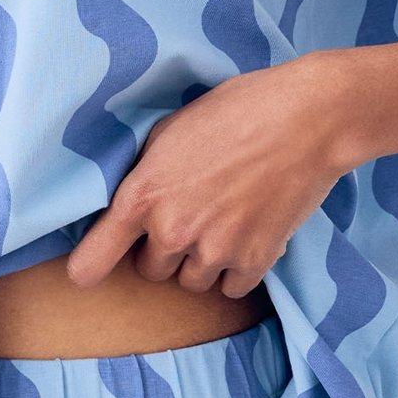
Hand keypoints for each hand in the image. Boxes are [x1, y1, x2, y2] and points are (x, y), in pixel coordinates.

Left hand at [66, 52, 361, 298]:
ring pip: (192, 282)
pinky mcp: (255, 261)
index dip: (89, 267)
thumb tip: (128, 197)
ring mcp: (215, 250)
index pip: (92, 261)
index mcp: (142, 196)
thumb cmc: (238, 109)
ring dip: (203, 261)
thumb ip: (144, 170)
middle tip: (191, 215)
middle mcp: (173, 231)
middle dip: (165, 249)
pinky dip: (238, 269)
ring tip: (225, 220)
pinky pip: (232, 288)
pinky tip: (249, 233)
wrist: (309, 118)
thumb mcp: (170, 129)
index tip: (88, 271)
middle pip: (151, 271)